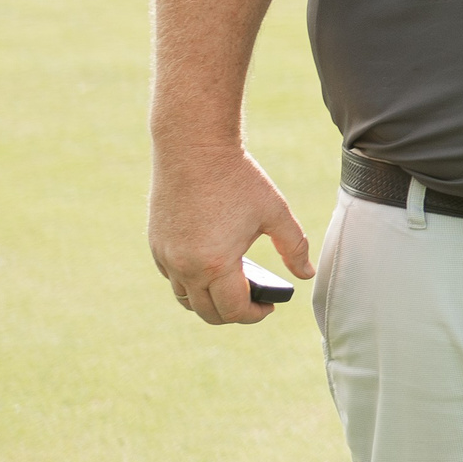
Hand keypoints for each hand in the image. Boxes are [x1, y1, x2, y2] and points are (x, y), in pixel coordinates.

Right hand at [149, 146, 311, 324]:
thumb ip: (294, 246)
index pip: (234, 310)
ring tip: (233, 289)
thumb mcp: (275, 212)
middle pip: (208, 312)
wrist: (193, 147)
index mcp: (216, 264)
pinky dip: (190, 282)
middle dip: (233, 314)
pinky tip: (211, 267)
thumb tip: (306, 274)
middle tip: (254, 302)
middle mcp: (185, 267)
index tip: (270, 307)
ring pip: (186, 299)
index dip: (255, 314)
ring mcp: (166, 257)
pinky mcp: (155, 244)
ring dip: (209, 301)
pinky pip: (172, 278)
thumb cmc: (237, 178)